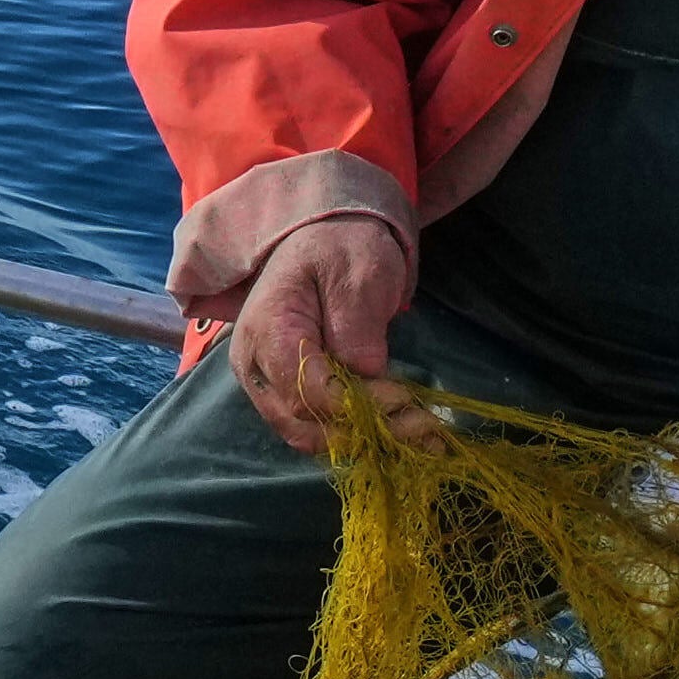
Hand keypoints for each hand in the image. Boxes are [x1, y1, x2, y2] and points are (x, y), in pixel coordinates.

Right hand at [221, 213, 413, 453]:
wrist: (324, 240)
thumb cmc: (341, 248)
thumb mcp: (358, 273)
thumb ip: (357, 325)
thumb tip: (365, 375)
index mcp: (267, 330)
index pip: (304, 390)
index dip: (355, 404)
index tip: (404, 397)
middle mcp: (255, 366)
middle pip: (303, 422)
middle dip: (365, 428)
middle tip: (423, 424)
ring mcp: (266, 384)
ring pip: (308, 435)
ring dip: (363, 438)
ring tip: (417, 430)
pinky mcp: (284, 394)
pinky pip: (315, 429)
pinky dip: (354, 433)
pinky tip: (394, 427)